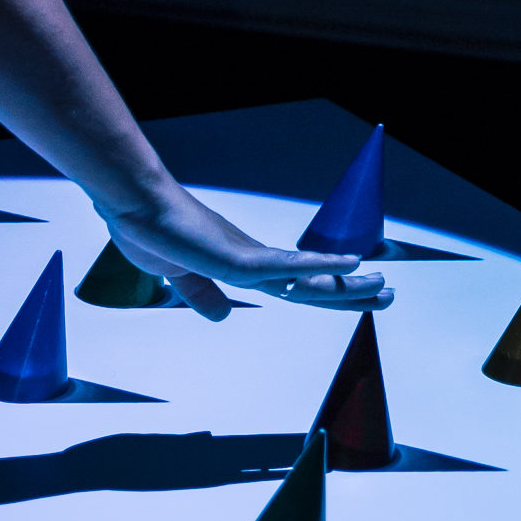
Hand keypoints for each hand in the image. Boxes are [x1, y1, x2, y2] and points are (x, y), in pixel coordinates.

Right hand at [98, 179, 393, 321]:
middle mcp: (254, 262)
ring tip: (383, 284)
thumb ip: (201, 295)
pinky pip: (287, 266)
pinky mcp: (238, 258)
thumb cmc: (152, 231)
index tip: (356, 298)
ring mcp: (248, 259)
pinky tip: (350, 264)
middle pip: (312, 285)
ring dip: (348, 283)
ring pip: (309, 278)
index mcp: (243, 269)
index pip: (295, 289)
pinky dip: (321, 266)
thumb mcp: (179, 275)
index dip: (327, 295)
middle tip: (389, 294)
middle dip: (352, 293)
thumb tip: (223, 315)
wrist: (132, 205)